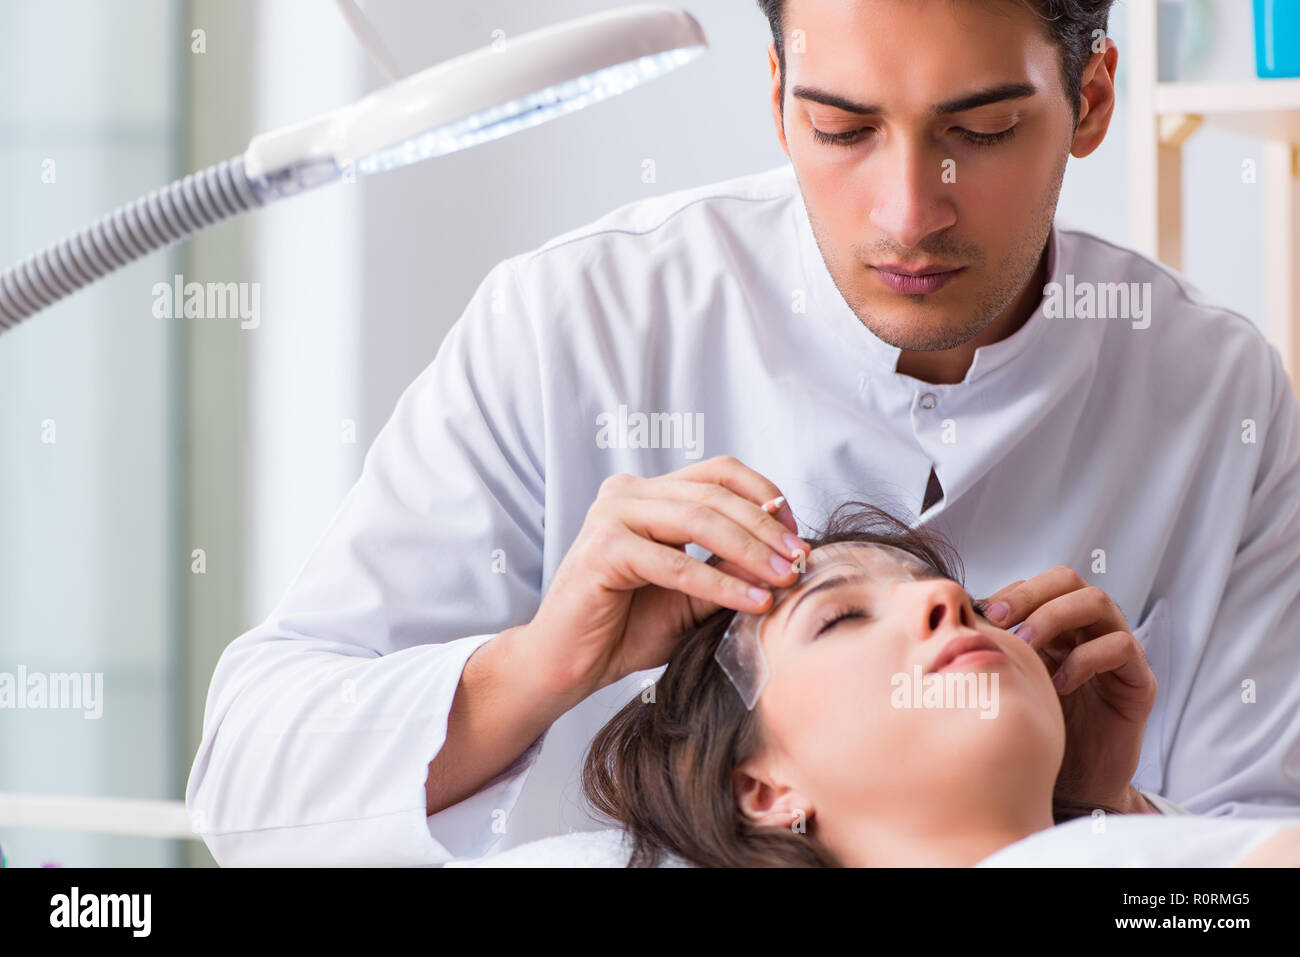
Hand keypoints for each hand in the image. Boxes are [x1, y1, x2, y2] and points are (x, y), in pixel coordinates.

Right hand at [521, 455, 808, 700]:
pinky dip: (721, 583)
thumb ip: (730, 568)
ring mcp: (610, 515)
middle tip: (801, 560)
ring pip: (699, 520)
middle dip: (766, 528)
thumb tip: (788, 555)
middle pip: (714, 494)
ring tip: (785, 580)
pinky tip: (753, 602)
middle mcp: (626, 493)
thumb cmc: (626, 630)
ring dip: (750, 551)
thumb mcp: (693, 595)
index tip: (797, 533)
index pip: (719, 472)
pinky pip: (677, 563)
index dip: (765, 495)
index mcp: (646, 494)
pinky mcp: (603, 549)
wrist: (568, 666)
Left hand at [980, 567, 1156, 810]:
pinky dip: (1085, 659)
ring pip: (1098, 603)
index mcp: (1057, 626)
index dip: (1010, 593)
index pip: (1039, 585)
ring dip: (1055, 618)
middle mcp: (1089, 631)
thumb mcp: (1011, 682)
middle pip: (1069, 581)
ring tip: (1027, 646)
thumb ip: (995, 651)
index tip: (979, 614)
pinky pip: (1121, 647)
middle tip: (1000, 620)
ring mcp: (1118, 651)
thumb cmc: (1039, 730)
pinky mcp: (1139, 681)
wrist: (1074, 784)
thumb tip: (955, 621)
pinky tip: (1060, 685)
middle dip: (1030, 595)